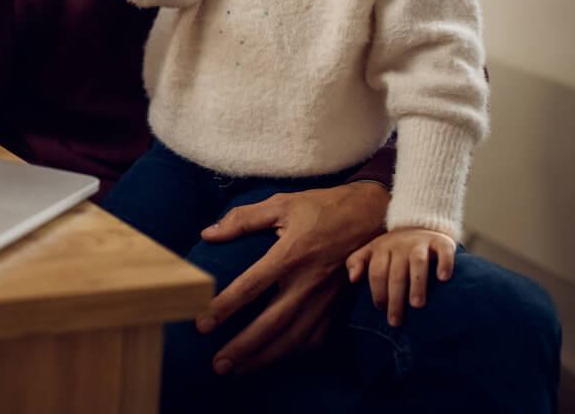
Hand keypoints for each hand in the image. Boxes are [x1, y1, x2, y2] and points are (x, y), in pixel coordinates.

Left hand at [197, 181, 387, 373]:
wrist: (372, 215)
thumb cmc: (322, 207)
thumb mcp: (281, 204)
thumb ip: (243, 219)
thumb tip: (208, 233)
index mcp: (290, 255)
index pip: (251, 287)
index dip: (225, 308)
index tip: (202, 325)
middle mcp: (308, 282)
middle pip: (272, 324)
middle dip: (244, 347)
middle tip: (218, 366)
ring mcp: (325, 298)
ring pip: (294, 338)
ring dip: (266, 357)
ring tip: (239, 370)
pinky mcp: (338, 305)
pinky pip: (317, 337)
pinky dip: (296, 352)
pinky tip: (276, 357)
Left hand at [346, 227, 456, 327]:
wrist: (419, 224)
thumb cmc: (393, 247)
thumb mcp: (371, 250)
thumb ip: (356, 261)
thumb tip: (352, 279)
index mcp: (382, 248)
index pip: (377, 272)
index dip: (377, 291)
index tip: (381, 309)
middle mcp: (401, 245)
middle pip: (396, 273)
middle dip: (395, 298)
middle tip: (396, 320)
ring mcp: (421, 243)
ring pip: (418, 263)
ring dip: (417, 284)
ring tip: (417, 305)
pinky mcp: (441, 242)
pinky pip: (444, 252)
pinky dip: (445, 264)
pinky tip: (444, 278)